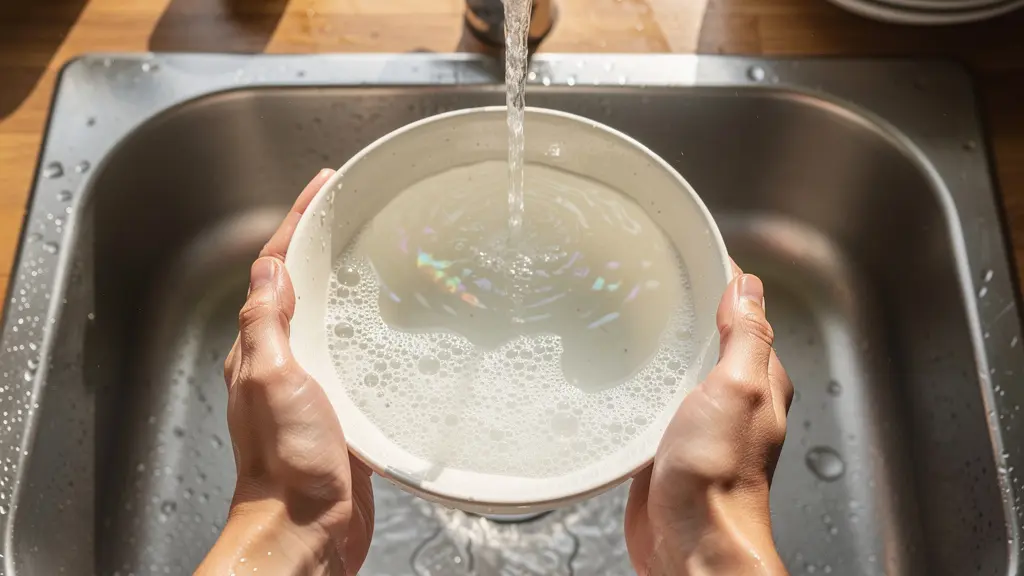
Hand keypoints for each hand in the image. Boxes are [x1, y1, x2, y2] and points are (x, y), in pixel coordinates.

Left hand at [196, 170, 374, 575]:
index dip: (296, 223)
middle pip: (300, 285)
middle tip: (352, 209)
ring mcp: (311, 383)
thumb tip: (269, 269)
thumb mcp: (272, 378)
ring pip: (327, 316)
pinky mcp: (339, 407)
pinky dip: (365, 326)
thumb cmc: (287, 464)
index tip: (322, 187)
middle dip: (321, 243)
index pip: (274, 269)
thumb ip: (267, 322)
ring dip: (345, 280)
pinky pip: (350, 353)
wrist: (306, 528)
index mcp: (260, 347)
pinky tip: (391, 323)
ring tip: (375, 250)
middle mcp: (282, 360)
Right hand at [624, 263, 792, 574]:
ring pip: (678, 368)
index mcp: (759, 379)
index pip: (744, 313)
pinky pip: (654, 400)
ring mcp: (698, 420)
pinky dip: (640, 383)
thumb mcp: (738, 388)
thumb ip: (745, 336)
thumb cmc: (719, 476)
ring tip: (629, 318)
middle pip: (708, 337)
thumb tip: (748, 287)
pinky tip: (619, 374)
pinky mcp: (665, 442)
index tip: (692, 253)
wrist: (690, 540)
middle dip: (685, 309)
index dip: (722, 281)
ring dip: (659, 347)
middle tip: (650, 280)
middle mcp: (732, 398)